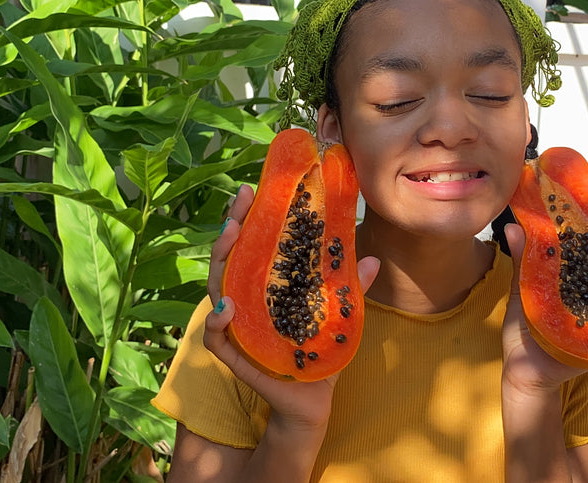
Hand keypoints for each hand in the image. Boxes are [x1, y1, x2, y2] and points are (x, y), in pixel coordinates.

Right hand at [202, 184, 380, 430]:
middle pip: (228, 260)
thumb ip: (349, 287)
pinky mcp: (235, 356)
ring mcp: (237, 327)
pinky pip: (215, 338)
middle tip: (239, 207)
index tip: (252, 190)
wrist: (315, 398)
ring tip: (230, 239)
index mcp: (264, 285)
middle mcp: (245, 301)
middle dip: (229, 230)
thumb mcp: (338, 313)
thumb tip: (373, 259)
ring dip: (220, 263)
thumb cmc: (320, 350)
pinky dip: (216, 323)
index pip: (250, 245)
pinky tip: (227, 307)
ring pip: (216, 290)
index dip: (246, 218)